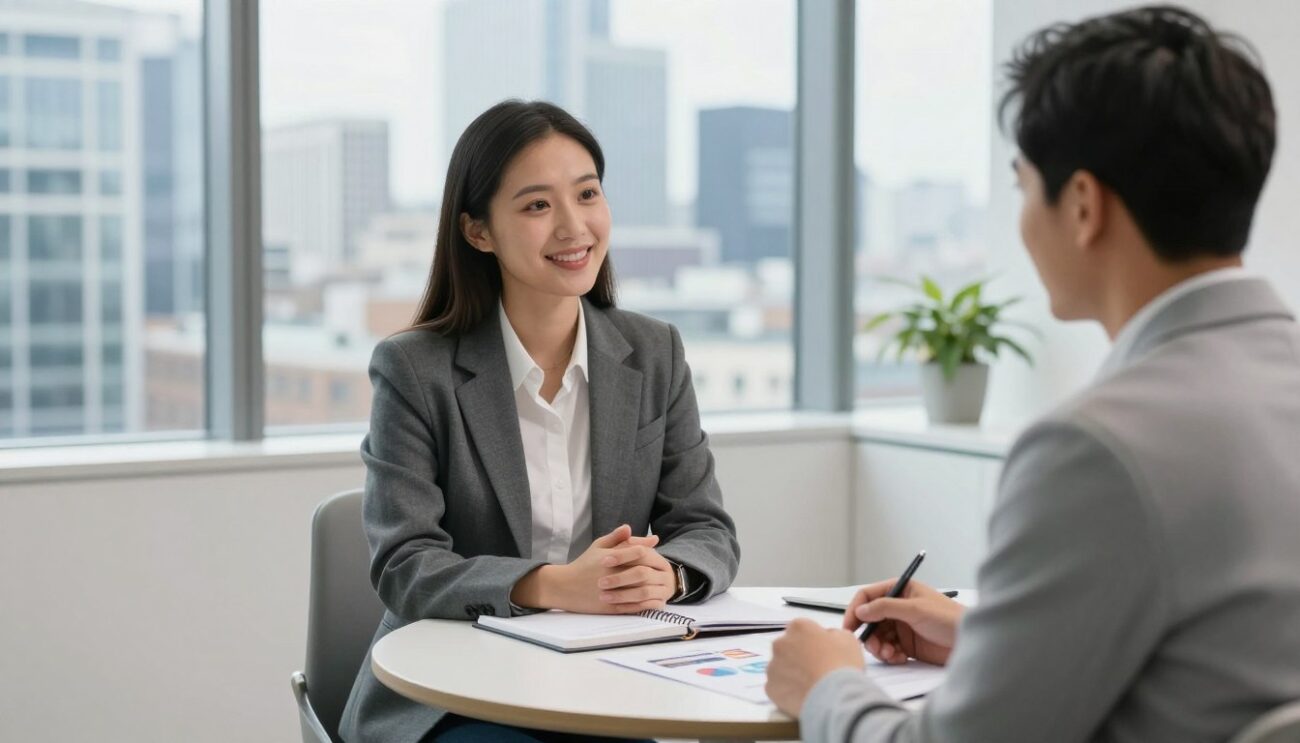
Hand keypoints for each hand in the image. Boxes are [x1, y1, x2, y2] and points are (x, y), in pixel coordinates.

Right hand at [510, 525, 661, 612]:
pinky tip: (655, 603)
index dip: (649, 552)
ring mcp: (612, 591)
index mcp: (610, 558)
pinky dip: (646, 605)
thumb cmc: (583, 564)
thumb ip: (615, 538)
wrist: (565, 587)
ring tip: (664, 589)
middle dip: (655, 571)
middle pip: (642, 571)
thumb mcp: (597, 546)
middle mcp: (612, 574)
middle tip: (665, 571)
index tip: (657, 552)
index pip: (637, 552)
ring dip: (654, 589)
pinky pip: (633, 606)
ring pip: (639, 590)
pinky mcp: (610, 606)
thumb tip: (631, 528)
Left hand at [766, 618, 865, 715]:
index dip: (813, 642)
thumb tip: (826, 637)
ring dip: (791, 674)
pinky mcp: (770, 688)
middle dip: (798, 656)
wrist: (835, 697)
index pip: (802, 630)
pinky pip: (778, 687)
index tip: (822, 653)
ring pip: (781, 668)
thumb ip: (832, 633)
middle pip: (788, 647)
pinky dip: (787, 691)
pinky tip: (803, 696)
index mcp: (798, 627)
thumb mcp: (847, 639)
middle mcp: (780, 644)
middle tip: (815, 670)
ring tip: (810, 686)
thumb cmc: (842, 666)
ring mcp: (773, 666)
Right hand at [843, 579, 963, 666]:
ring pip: (877, 636)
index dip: (856, 610)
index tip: (849, 627)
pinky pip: (888, 650)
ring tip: (889, 654)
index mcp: (900, 591)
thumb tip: (860, 610)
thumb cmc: (949, 619)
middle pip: (870, 619)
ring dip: (879, 647)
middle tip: (873, 646)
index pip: (868, 596)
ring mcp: (902, 627)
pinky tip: (899, 658)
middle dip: (868, 634)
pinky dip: (889, 655)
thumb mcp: (915, 609)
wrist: (970, 643)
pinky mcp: (907, 645)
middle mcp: (898, 608)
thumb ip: (886, 608)